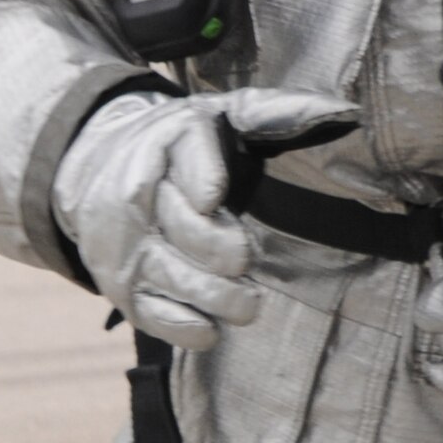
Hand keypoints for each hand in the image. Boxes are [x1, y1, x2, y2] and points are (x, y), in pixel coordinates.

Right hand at [52, 87, 355, 350]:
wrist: (96, 165)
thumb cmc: (184, 143)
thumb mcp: (225, 113)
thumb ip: (278, 113)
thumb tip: (345, 114)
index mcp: (172, 139)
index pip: (186, 154)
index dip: (200, 176)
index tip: (214, 197)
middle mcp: (142, 193)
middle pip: (180, 224)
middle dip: (213, 245)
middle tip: (245, 256)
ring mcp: (128, 244)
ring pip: (167, 275)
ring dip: (210, 294)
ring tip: (249, 303)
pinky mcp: (123, 285)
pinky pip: (149, 312)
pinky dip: (181, 325)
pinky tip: (210, 329)